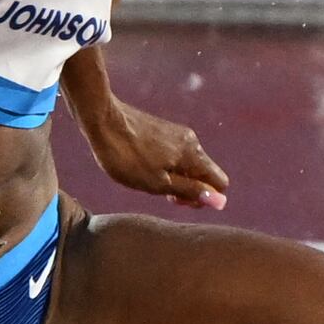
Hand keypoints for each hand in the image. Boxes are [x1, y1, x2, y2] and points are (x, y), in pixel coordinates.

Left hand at [80, 81, 230, 210]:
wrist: (102, 121)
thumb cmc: (127, 157)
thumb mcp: (158, 183)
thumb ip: (190, 191)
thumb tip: (220, 201)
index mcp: (194, 155)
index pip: (220, 182)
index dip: (204, 197)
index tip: (177, 200)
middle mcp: (192, 142)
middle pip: (204, 174)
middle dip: (188, 188)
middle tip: (159, 193)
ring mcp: (178, 133)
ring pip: (189, 164)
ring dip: (175, 177)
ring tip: (147, 179)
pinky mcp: (164, 130)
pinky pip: (176, 154)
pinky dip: (166, 166)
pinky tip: (142, 166)